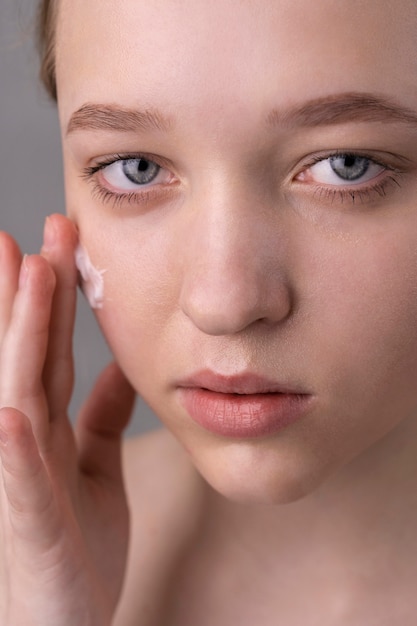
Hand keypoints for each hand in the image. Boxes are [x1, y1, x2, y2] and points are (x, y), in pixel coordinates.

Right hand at [0, 215, 134, 625]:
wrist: (62, 625)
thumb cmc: (76, 546)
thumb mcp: (96, 464)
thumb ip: (105, 413)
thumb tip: (125, 364)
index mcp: (47, 428)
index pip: (46, 349)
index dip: (52, 296)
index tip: (60, 241)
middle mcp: (26, 441)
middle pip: (28, 354)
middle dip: (31, 292)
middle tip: (44, 230)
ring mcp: (22, 478)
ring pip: (19, 394)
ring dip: (19, 337)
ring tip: (29, 277)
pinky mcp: (31, 524)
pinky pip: (20, 480)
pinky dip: (14, 445)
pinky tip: (9, 410)